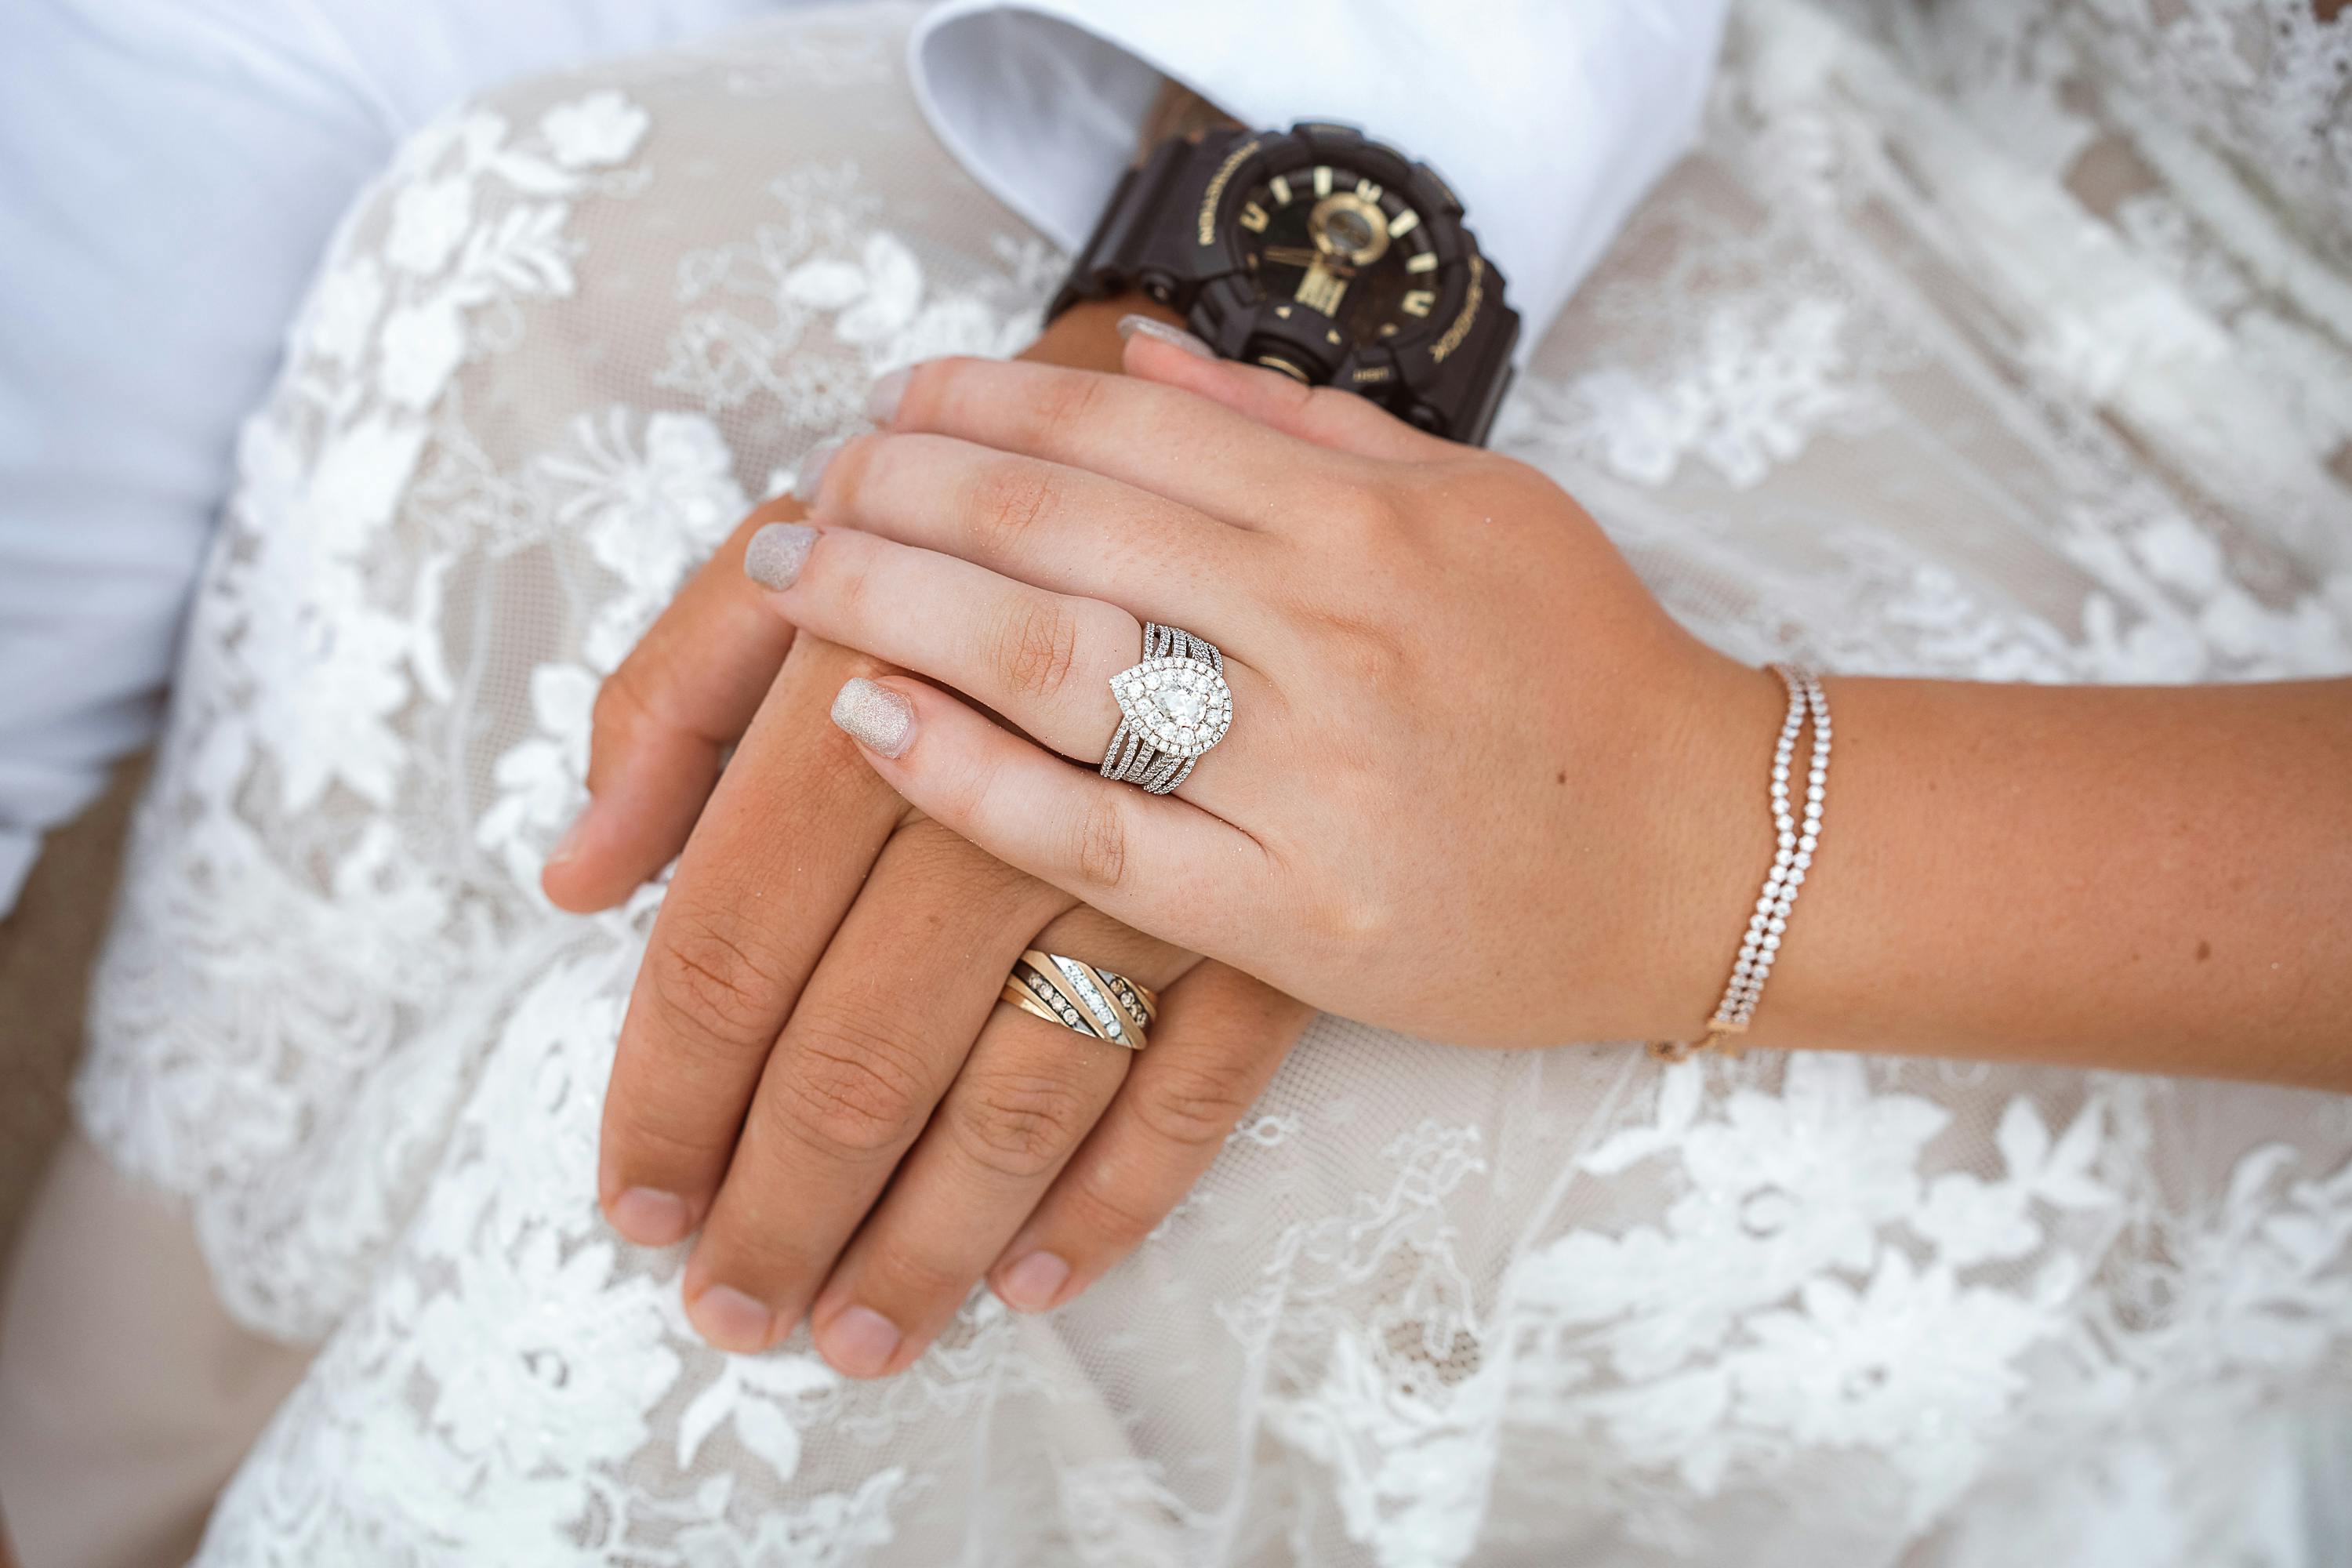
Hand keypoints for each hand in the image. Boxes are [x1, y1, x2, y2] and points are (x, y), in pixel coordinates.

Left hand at [545, 302, 1313, 1371]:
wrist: (1222, 462)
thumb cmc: (969, 519)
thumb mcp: (800, 558)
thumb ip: (670, 700)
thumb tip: (574, 879)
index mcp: (867, 687)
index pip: (732, 939)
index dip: (667, 1091)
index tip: (630, 1204)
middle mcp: (1008, 782)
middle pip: (863, 1046)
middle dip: (780, 1206)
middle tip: (728, 1315)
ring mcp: (1155, 852)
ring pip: (1022, 1090)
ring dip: (928, 1237)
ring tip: (858, 1339)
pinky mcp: (1270, 900)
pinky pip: (1197, 1082)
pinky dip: (1119, 1193)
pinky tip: (1040, 1279)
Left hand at [749, 324, 1781, 1048]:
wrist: (1706, 852)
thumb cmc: (1584, 673)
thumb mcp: (1475, 507)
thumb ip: (1308, 430)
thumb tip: (1143, 353)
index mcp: (1364, 515)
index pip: (1121, 425)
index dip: (980, 404)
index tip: (891, 406)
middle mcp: (1328, 625)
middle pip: (1059, 525)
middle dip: (899, 491)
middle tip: (802, 492)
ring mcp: (1310, 773)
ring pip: (1056, 662)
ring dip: (896, 602)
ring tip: (795, 580)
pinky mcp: (1297, 915)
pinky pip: (1099, 838)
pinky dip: (967, 775)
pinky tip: (867, 722)